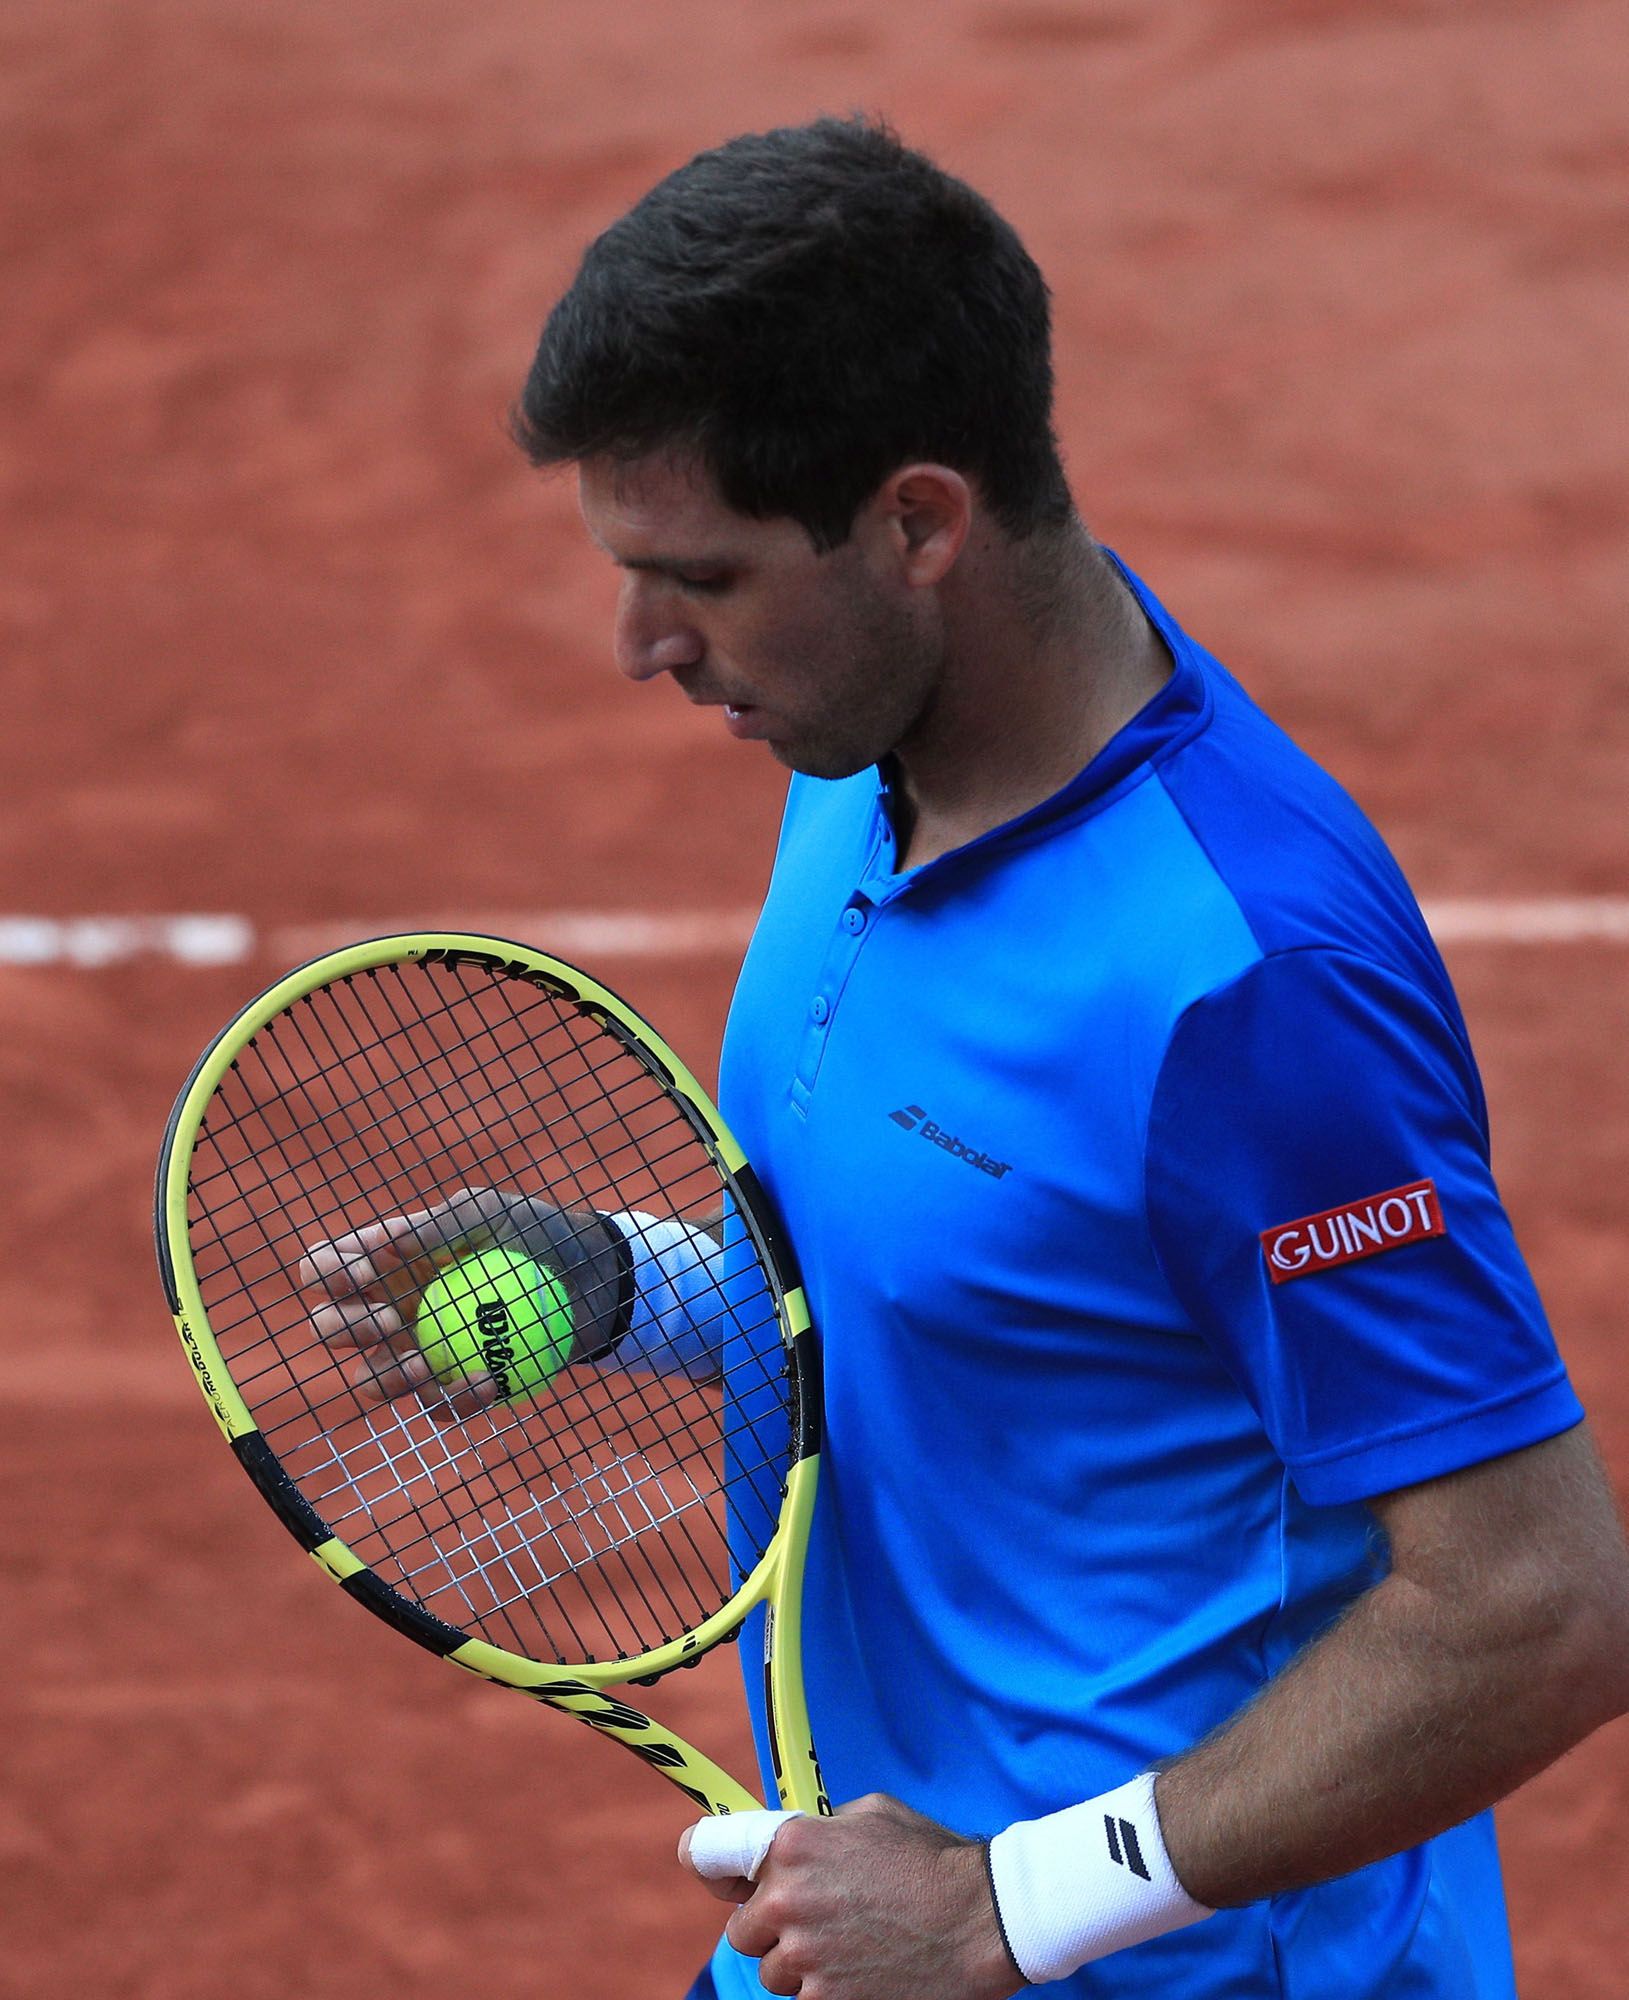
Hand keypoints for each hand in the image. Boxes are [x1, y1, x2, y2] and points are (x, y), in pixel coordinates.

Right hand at [298, 1187, 627, 1411]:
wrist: (587, 1277)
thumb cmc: (531, 1232)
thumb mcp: (487, 1211)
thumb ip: (436, 1225)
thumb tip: (382, 1246)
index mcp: (382, 1261)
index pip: (323, 1268)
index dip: (328, 1275)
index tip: (367, 1273)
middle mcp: (387, 1308)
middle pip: (328, 1328)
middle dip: (344, 1328)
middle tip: (392, 1321)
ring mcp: (415, 1352)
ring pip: (370, 1380)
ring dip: (387, 1378)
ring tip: (424, 1362)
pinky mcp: (452, 1385)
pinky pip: (438, 1405)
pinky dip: (459, 1396)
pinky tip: (489, 1379)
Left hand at [678, 1794, 1024, 1999]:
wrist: (981, 1920)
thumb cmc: (932, 1861)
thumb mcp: (871, 1815)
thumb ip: (817, 1829)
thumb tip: (785, 1843)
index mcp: (792, 1844)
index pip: (706, 1853)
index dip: (706, 1863)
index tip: (711, 1871)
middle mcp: (786, 1898)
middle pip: (741, 1927)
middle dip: (772, 1923)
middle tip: (817, 1917)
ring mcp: (804, 1957)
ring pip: (772, 1970)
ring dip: (799, 1962)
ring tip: (851, 1945)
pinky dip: (825, 1991)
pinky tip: (863, 1969)